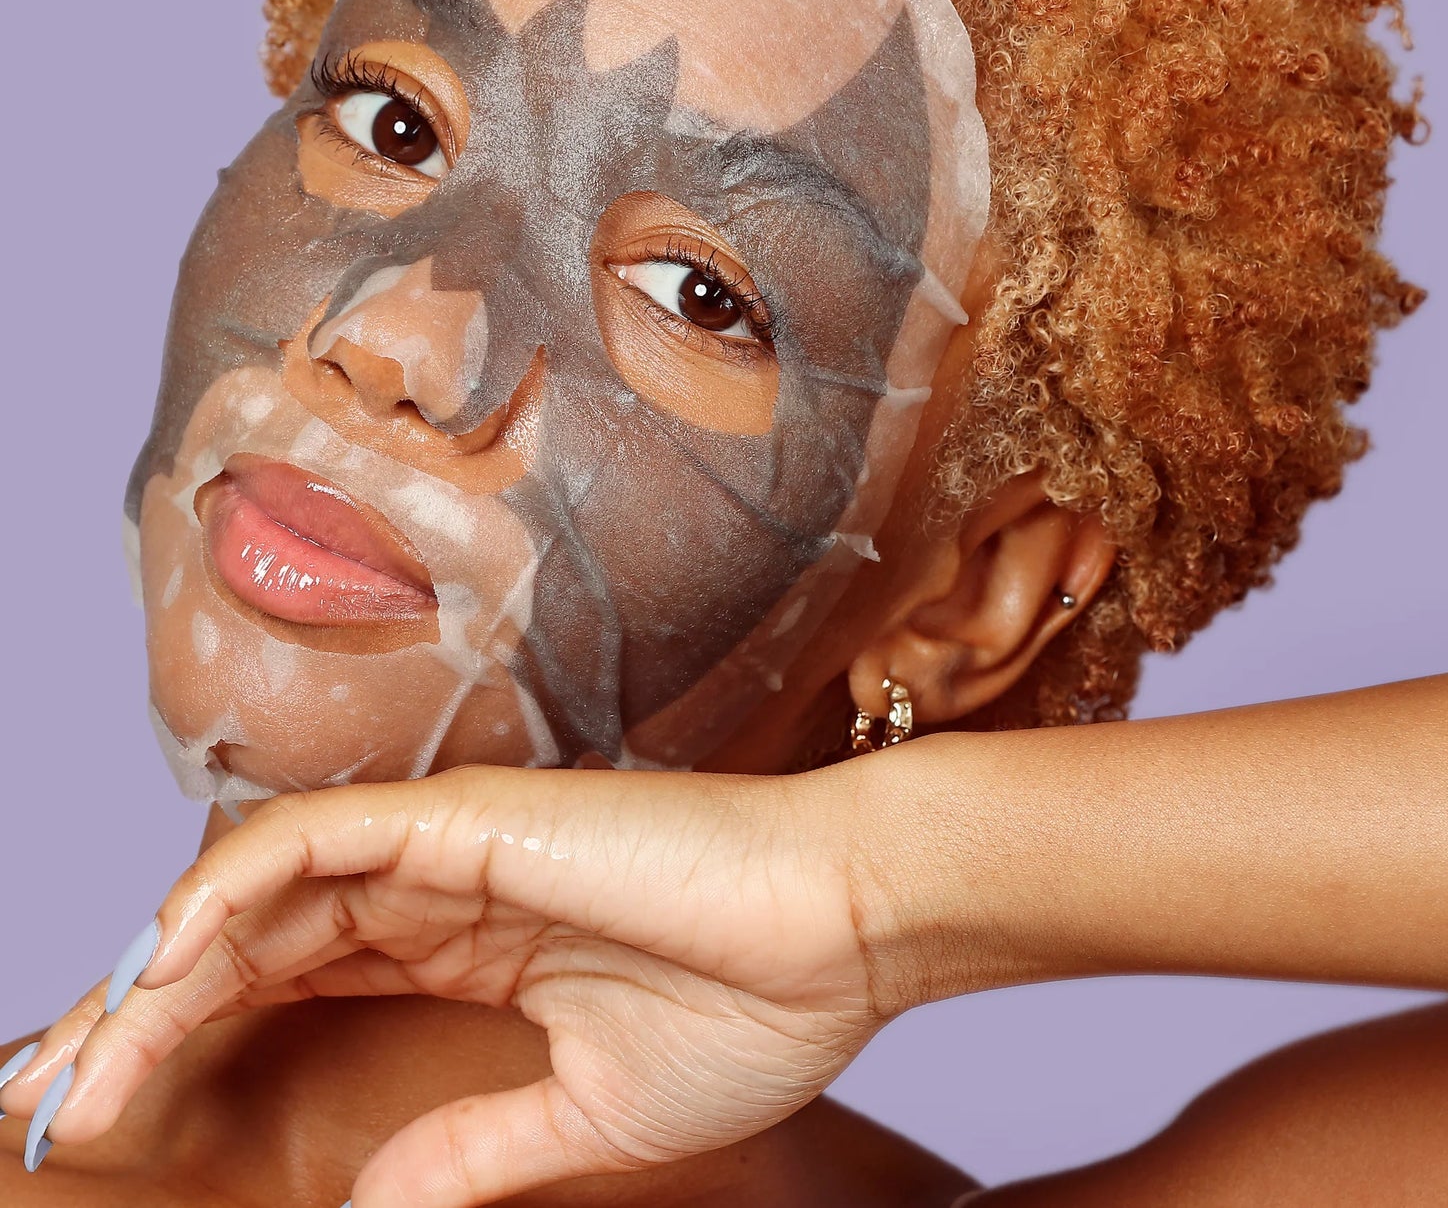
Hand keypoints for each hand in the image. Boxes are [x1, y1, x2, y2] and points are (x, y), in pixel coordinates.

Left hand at [1, 762, 889, 1205]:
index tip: (115, 1121)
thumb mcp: (587, 1113)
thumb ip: (471, 1148)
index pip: (297, 978)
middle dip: (146, 1015)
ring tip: (86, 1067)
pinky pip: (320, 836)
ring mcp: (457, 846)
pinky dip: (231, 888)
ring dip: (164, 969)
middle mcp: (445, 889)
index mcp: (469, 946)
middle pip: (257, 935)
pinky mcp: (477, 817)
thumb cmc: (756, 1005)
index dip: (198, 1038)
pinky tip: (168, 965)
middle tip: (55, 1105)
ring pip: (267, 887)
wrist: (850, 925)